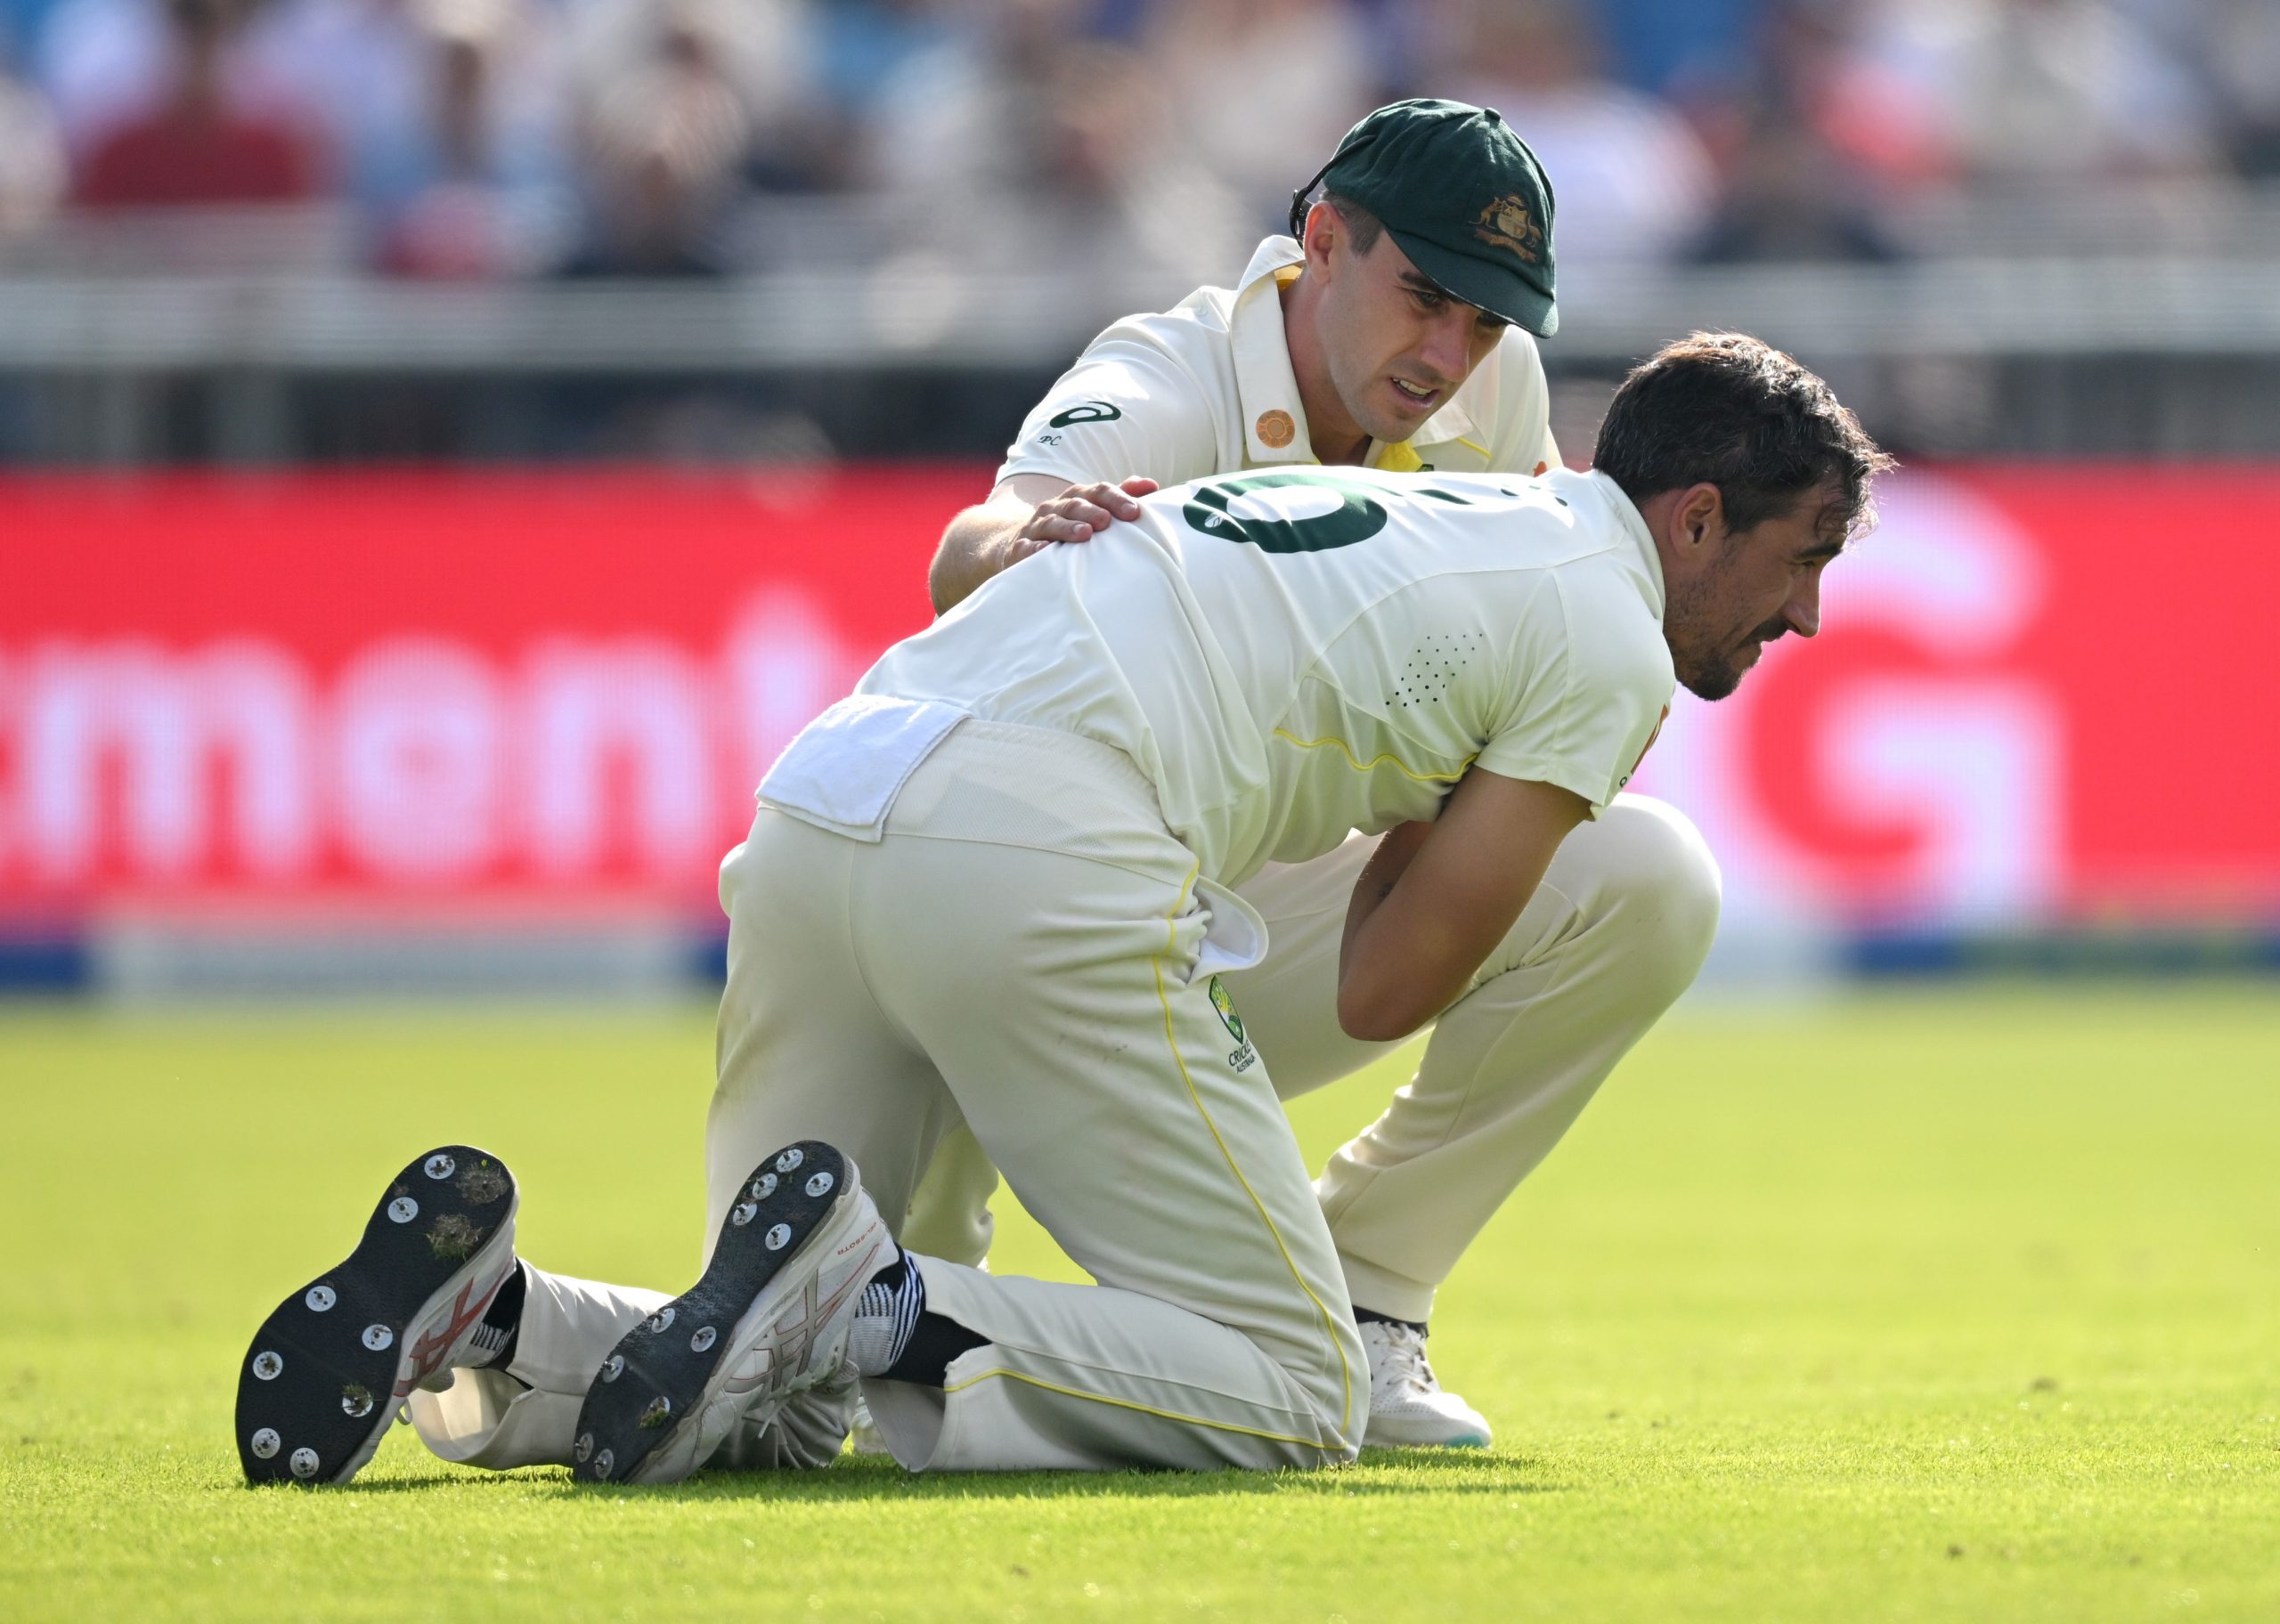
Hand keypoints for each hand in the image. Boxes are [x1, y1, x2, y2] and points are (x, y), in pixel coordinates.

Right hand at [997, 477, 1159, 568]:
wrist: (1023, 542)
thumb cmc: (1071, 527)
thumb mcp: (1095, 509)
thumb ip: (1121, 497)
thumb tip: (1152, 486)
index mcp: (1078, 497)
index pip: (1099, 491)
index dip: (1116, 498)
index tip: (1134, 512)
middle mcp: (1057, 508)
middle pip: (1075, 505)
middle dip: (1092, 511)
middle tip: (1107, 521)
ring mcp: (1037, 527)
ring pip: (1052, 523)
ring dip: (1067, 528)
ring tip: (1084, 534)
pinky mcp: (1020, 548)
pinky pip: (1026, 548)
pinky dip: (1035, 549)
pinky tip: (1045, 552)